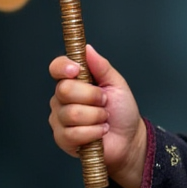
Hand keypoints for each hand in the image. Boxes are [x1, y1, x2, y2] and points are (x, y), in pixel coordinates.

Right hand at [48, 45, 146, 187]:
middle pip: (64, 90)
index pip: (57, 68)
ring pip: (71, 113)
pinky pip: (73, 133)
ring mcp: (60, 119)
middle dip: (92, 96)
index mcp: (74, 82)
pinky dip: (94, 132)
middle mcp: (62, 99)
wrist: (129, 138)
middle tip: (104, 102)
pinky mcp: (63, 139)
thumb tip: (87, 48)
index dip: (63, 67)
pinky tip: (100, 132)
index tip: (76, 70)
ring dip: (96, 116)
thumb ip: (101, 67)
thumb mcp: (117, 84)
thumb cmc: (122, 111)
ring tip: (104, 119)